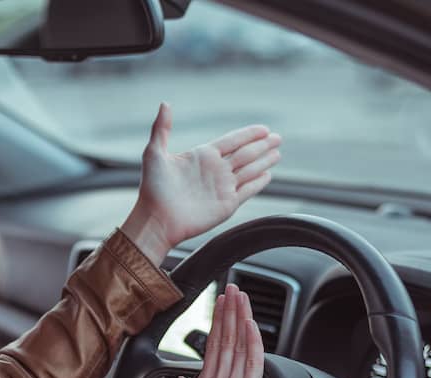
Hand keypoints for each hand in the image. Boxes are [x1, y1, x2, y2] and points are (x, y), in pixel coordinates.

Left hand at [121, 103, 281, 264]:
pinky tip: (268, 175)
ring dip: (264, 161)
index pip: (232, 141)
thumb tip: (165, 104)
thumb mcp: (154, 153)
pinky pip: (248, 190)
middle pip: (246, 153)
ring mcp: (223, 187)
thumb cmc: (152, 188)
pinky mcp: (227, 204)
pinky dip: (258, 183)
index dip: (249, 134)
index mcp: (203, 156)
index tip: (264, 128)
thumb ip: (161, 128)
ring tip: (278, 153)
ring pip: (250, 170)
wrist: (156, 219)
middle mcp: (216, 170)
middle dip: (262, 145)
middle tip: (278, 137)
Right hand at [167, 284, 263, 377]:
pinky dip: (253, 341)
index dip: (216, 323)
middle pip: (225, 338)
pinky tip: (252, 324)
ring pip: (239, 345)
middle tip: (232, 290)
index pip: (211, 346)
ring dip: (241, 318)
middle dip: (228, 311)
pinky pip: (253, 363)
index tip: (219, 305)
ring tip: (242, 297)